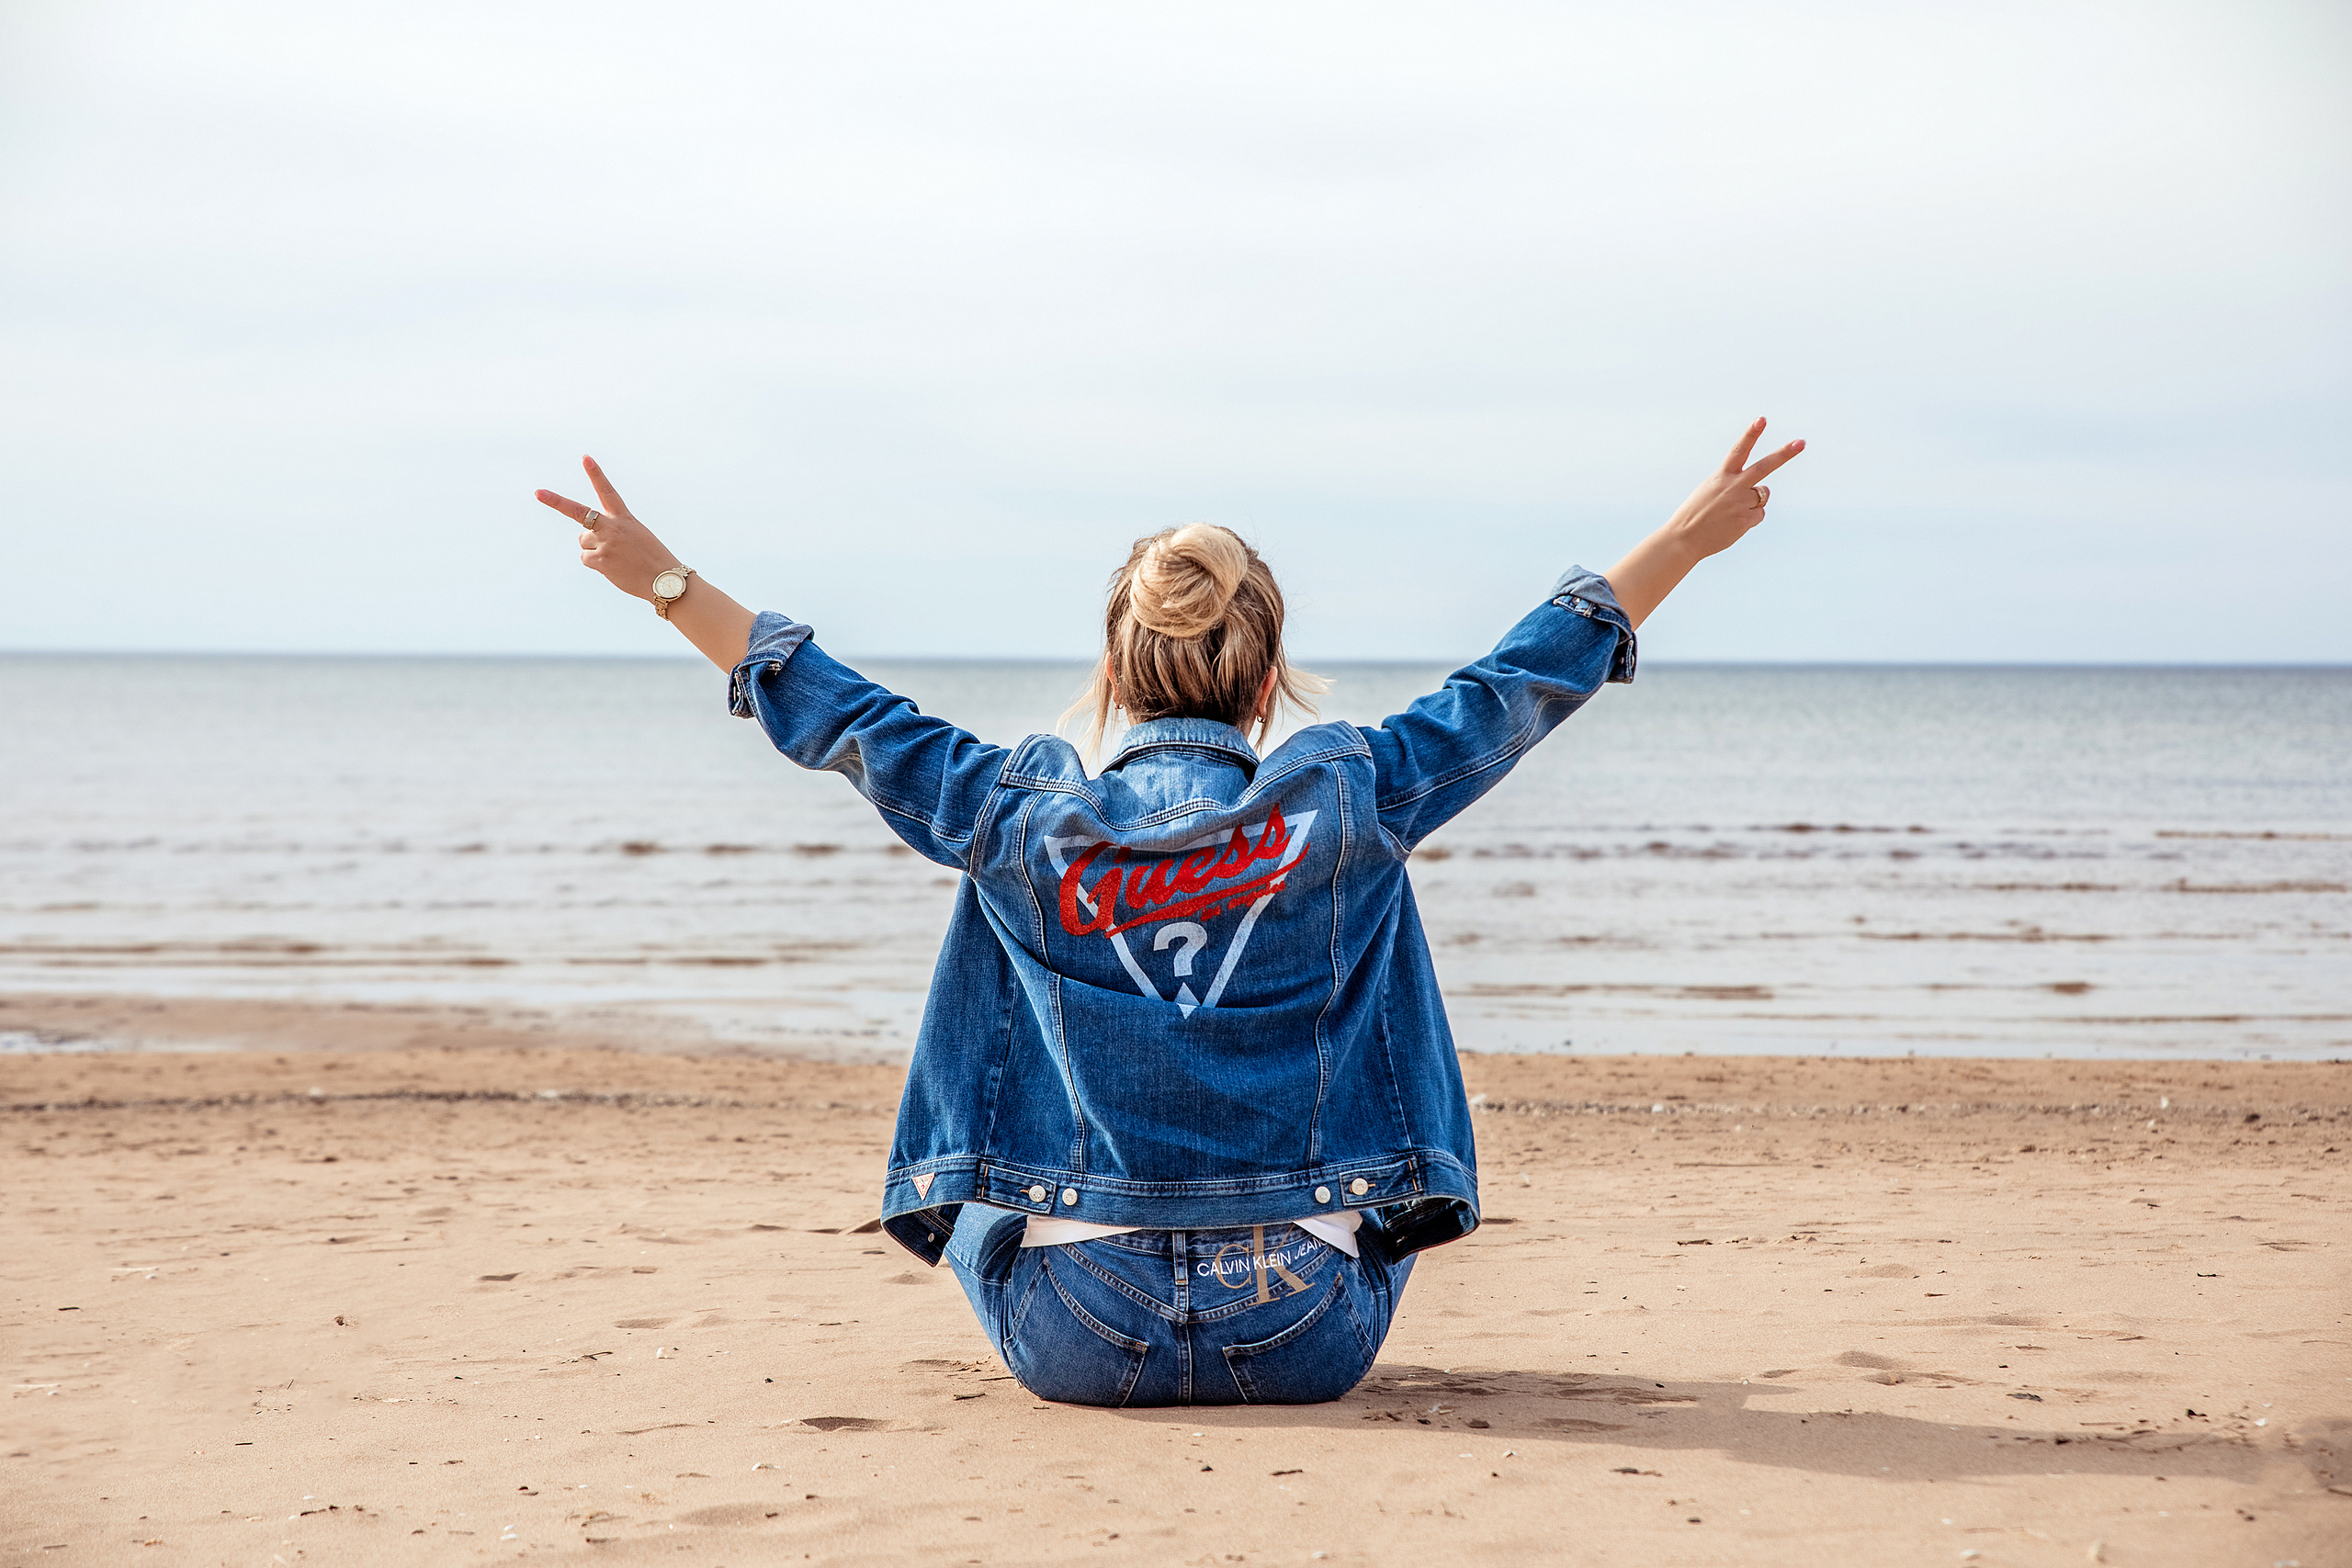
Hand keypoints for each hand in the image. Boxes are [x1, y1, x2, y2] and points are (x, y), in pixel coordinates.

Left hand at [534, 456, 681, 601]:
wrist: (665, 580)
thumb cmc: (651, 558)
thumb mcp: (636, 536)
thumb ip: (609, 532)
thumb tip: (583, 541)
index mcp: (624, 518)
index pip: (607, 492)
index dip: (596, 474)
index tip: (586, 458)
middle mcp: (612, 527)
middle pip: (578, 512)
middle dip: (556, 502)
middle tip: (538, 492)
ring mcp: (605, 544)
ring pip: (583, 540)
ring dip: (593, 548)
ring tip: (615, 557)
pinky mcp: (600, 560)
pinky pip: (585, 558)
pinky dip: (595, 563)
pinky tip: (613, 567)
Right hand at [1662, 418, 1804, 560]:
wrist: (1684, 539)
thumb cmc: (1696, 515)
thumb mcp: (1710, 491)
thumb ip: (1735, 486)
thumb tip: (1761, 494)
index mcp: (1721, 476)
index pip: (1739, 451)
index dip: (1751, 434)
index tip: (1761, 419)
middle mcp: (1733, 487)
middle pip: (1764, 467)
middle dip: (1784, 454)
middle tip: (1801, 443)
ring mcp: (1740, 503)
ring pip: (1762, 495)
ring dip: (1752, 502)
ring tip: (1729, 513)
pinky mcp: (1745, 519)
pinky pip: (1758, 515)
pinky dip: (1749, 519)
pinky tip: (1732, 524)